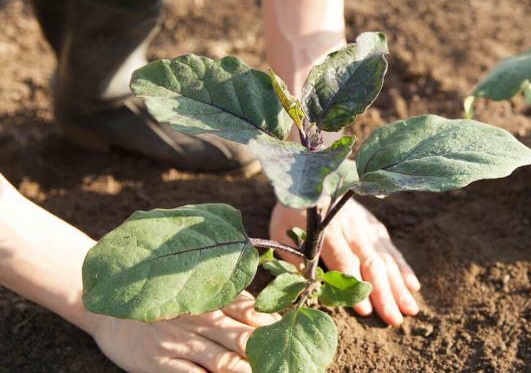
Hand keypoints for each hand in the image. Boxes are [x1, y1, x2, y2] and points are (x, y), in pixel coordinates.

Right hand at [88, 292, 278, 372]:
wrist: (107, 312)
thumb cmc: (161, 306)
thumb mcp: (195, 295)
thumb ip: (230, 301)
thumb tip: (270, 318)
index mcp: (211, 298)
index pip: (254, 313)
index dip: (277, 329)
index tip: (294, 340)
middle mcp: (199, 318)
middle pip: (246, 339)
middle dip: (270, 355)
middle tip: (289, 365)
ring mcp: (180, 342)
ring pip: (227, 363)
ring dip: (250, 372)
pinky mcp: (161, 364)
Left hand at [269, 200, 419, 325]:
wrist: (310, 175)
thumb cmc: (291, 210)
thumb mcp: (281, 232)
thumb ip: (293, 259)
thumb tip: (306, 288)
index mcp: (326, 231)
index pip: (344, 261)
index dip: (355, 286)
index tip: (366, 310)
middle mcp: (351, 228)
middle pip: (371, 264)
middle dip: (384, 294)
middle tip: (395, 320)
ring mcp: (366, 227)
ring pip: (386, 259)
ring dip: (399, 286)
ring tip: (410, 309)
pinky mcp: (375, 226)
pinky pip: (391, 249)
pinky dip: (403, 268)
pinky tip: (413, 286)